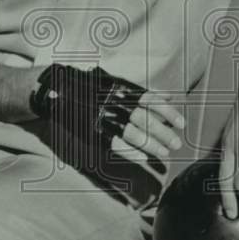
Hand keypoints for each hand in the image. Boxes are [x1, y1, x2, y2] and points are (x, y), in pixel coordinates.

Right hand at [30, 64, 184, 166]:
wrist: (57, 89)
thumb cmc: (92, 85)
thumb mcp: (117, 82)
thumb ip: (142, 91)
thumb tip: (169, 96)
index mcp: (121, 88)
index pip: (151, 100)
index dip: (168, 113)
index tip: (182, 123)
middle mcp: (113, 101)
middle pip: (144, 119)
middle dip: (163, 132)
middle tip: (176, 143)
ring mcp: (102, 116)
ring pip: (131, 133)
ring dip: (150, 144)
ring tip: (164, 152)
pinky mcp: (91, 129)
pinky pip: (114, 142)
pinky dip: (130, 150)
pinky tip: (142, 157)